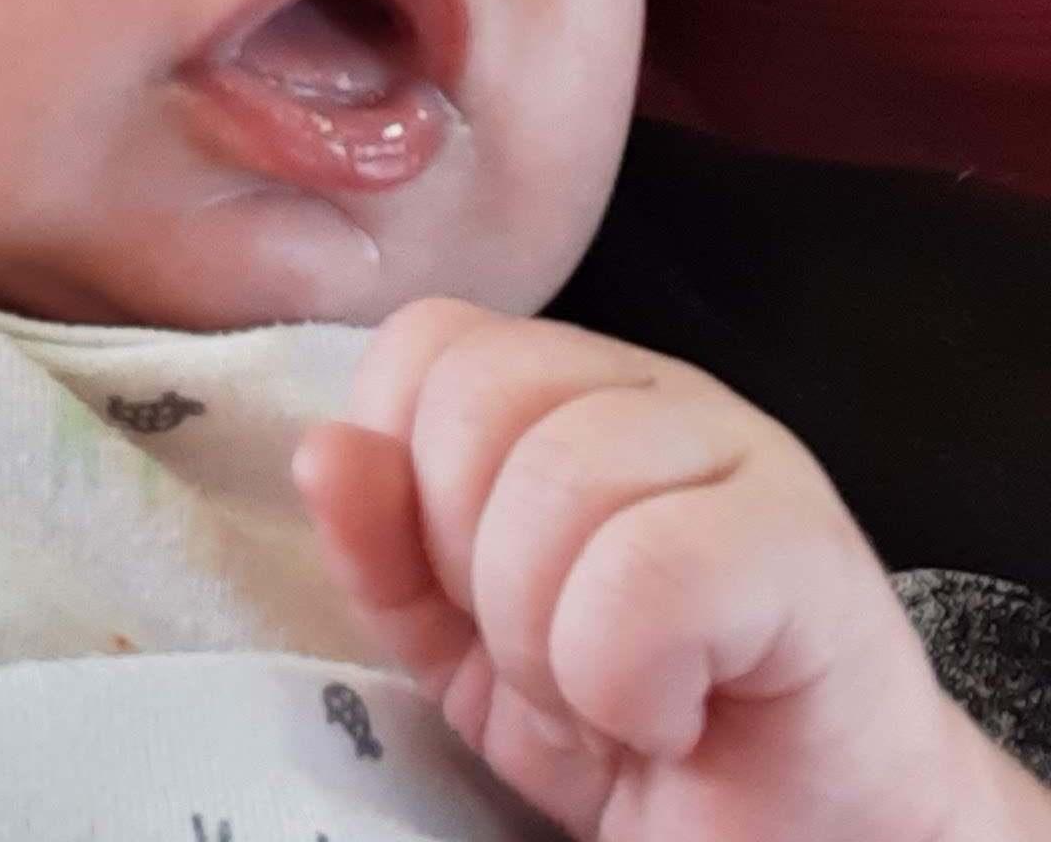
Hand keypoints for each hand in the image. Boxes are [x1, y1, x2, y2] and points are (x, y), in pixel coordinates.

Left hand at [298, 299, 1022, 841]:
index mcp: (563, 386)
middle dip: (472, 569)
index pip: (425, 344)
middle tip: (545, 662)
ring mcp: (740, 448)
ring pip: (556, 484)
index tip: (460, 591)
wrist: (809, 840)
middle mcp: (651, 388)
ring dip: (548, 641)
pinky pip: (648, 572)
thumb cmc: (632, 726)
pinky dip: (624, 677)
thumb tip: (326, 451)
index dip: (405, 480)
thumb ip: (379, 545)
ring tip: (611, 698)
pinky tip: (670, 718)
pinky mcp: (804, 544)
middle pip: (474, 401)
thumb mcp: (457, 643)